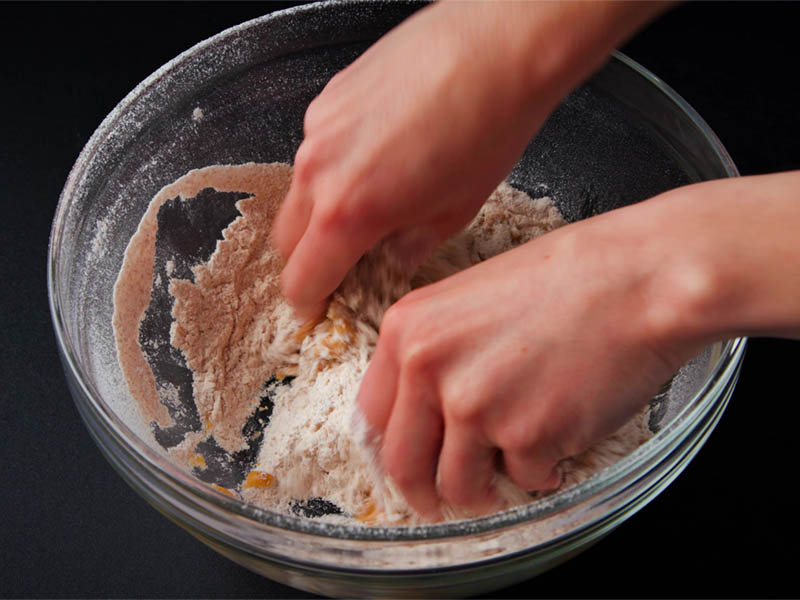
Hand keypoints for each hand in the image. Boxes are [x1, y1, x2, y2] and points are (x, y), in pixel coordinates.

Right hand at [272, 1, 666, 319]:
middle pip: (286, 238)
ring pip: (301, 189)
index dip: (310, 301)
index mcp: (347, 212)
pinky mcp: (329, 96)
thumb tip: (393, 257)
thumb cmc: (488, 129)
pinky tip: (382, 152)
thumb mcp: (455, 212)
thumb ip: (409, 247)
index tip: (322, 305)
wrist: (499, 46)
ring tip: (376, 199)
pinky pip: (318, 147)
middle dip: (311, 257)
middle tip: (348, 259)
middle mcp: (319, 169)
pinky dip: (337, 164)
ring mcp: (319, 128)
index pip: (300, 279)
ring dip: (323, 208)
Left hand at [358, 171, 799, 517]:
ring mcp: (475, 405)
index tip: (410, 465)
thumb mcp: (472, 299)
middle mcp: (429, 368)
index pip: (370, 415)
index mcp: (407, 329)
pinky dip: (543, 470)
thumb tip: (424, 414)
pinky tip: (563, 434)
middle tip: (447, 500)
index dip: (392, 448)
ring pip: (459, 487)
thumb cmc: (569, 279)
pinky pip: (524, 480)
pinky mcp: (526, 436)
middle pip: (403, 465)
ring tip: (519, 460)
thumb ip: (435, 354)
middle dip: (426, 494)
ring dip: (488, 488)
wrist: (639, 278)